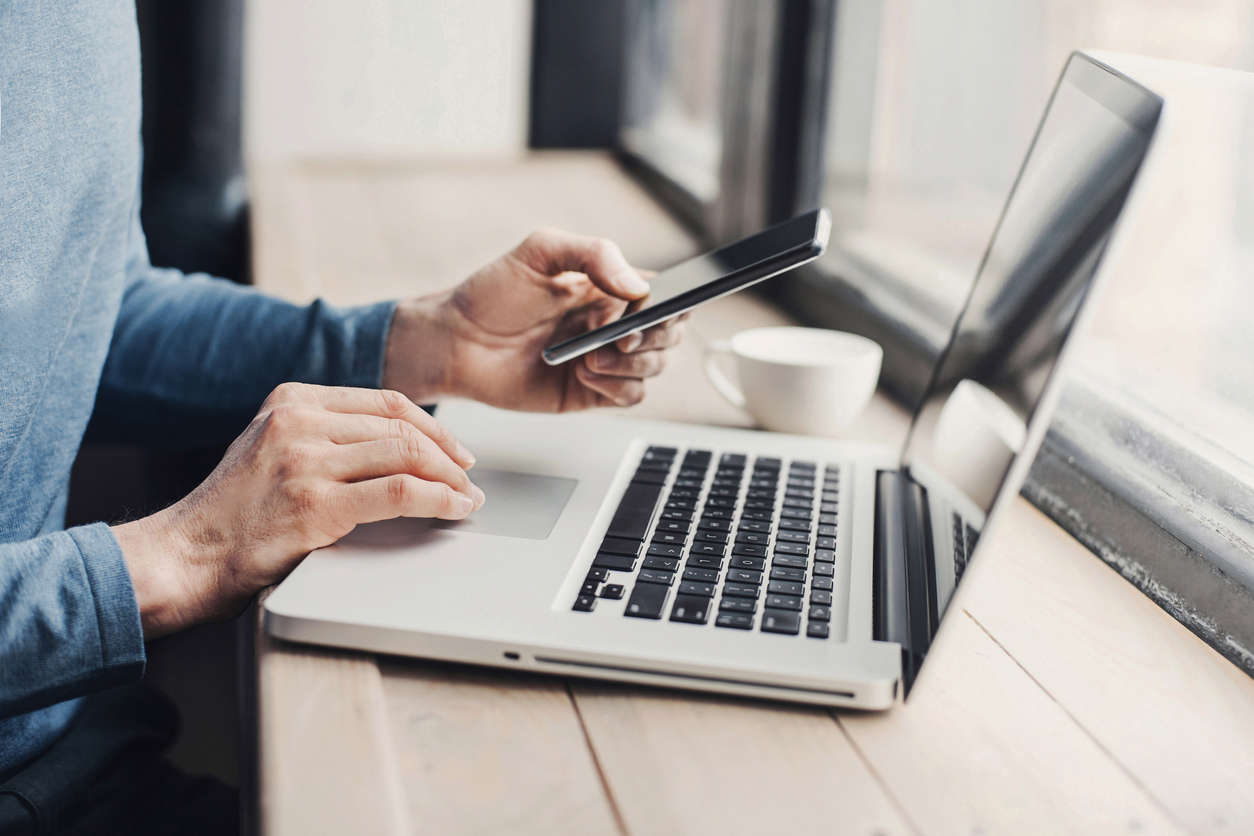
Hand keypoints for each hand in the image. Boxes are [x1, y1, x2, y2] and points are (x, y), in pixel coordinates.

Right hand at [112, 383, 482, 637]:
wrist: (186, 554)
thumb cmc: (232, 512)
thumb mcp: (270, 446)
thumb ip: (320, 433)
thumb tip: (392, 442)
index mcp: (291, 400)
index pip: (384, 401)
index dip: (431, 426)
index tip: (454, 449)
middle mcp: (299, 421)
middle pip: (401, 427)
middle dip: (447, 454)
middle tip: (468, 477)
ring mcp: (307, 461)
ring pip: (406, 455)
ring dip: (449, 479)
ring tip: (466, 497)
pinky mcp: (316, 504)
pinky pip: (399, 493)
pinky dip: (438, 500)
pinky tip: (453, 509)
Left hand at [381, 229, 687, 410]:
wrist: (455, 341)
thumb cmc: (492, 294)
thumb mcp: (540, 252)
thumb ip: (594, 254)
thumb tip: (637, 285)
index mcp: (610, 288)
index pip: (665, 295)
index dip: (674, 303)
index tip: (660, 308)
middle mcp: (613, 325)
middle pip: (669, 336)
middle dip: (653, 338)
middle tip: (622, 336)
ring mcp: (605, 360)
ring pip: (654, 368)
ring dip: (632, 364)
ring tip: (592, 356)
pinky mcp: (590, 393)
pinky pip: (629, 396)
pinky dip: (617, 386)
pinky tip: (585, 374)